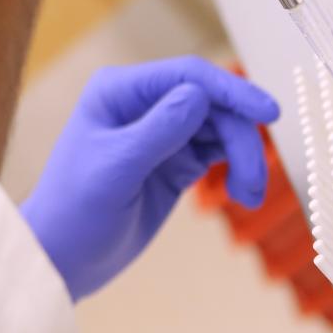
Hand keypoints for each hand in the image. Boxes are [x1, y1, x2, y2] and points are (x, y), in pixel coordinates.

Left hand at [19, 56, 279, 301]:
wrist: (64, 257)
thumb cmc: (75, 209)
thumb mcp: (115, 168)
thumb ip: (157, 131)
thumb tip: (198, 95)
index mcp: (119, 91)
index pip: (186, 75)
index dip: (230, 89)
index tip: (268, 111)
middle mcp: (142, 104)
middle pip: (211, 102)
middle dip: (239, 137)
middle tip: (252, 185)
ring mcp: (161, 132)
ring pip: (220, 128)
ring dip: (243, 157)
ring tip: (247, 197)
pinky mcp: (175, 161)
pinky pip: (218, 151)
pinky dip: (237, 168)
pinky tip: (242, 194)